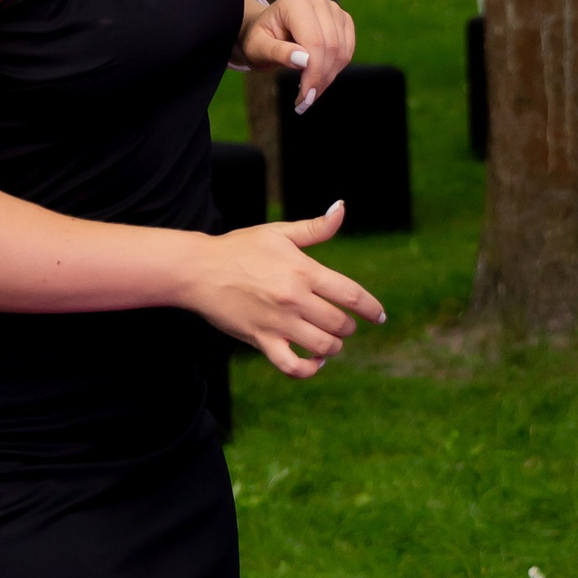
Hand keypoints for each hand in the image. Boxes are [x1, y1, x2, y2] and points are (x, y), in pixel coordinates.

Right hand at [184, 209, 385, 378]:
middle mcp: (294, 299)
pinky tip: (315, 361)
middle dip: (349, 327)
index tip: (379, 315)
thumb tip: (342, 208)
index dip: (371, 308)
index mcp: (303, 271)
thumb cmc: (240, 247)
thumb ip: (315, 227)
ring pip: (322, 346)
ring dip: (334, 347)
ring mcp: (277, 322)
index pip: (351, 295)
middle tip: (346, 324)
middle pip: (339, 323)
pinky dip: (309, 369)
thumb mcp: (279, 233)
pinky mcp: (260, 340)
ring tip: (331, 341)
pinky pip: (291, 366)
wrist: (198, 269)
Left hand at [238, 0, 355, 112]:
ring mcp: (333, 9)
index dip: (313, 72)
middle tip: (307, 100)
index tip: (305, 97)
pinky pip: (347, 50)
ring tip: (310, 92)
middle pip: (331, 46)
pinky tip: (319, 79)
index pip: (314, 41)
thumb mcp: (258, 48)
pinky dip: (335, 70)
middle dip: (321, 78)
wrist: (267, 30)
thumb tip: (304, 60)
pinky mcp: (342, 20)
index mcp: (294, 2)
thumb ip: (278, 52)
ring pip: (341, 51)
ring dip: (328, 77)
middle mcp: (317, 0)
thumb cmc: (259, 39)